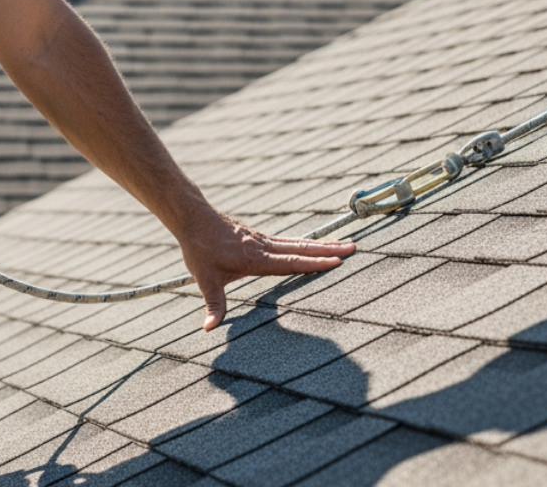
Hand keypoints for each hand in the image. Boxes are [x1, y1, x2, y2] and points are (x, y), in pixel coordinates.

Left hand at [177, 211, 355, 329]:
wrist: (193, 218)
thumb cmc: (199, 249)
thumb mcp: (204, 279)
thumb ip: (213, 304)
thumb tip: (209, 328)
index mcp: (255, 258)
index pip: (291, 262)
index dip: (314, 263)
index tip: (337, 261)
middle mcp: (263, 246)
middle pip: (302, 248)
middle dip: (329, 250)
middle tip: (354, 248)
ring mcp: (262, 240)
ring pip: (297, 242)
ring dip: (321, 244)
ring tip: (344, 244)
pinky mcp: (259, 237)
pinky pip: (288, 241)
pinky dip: (305, 243)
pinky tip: (314, 246)